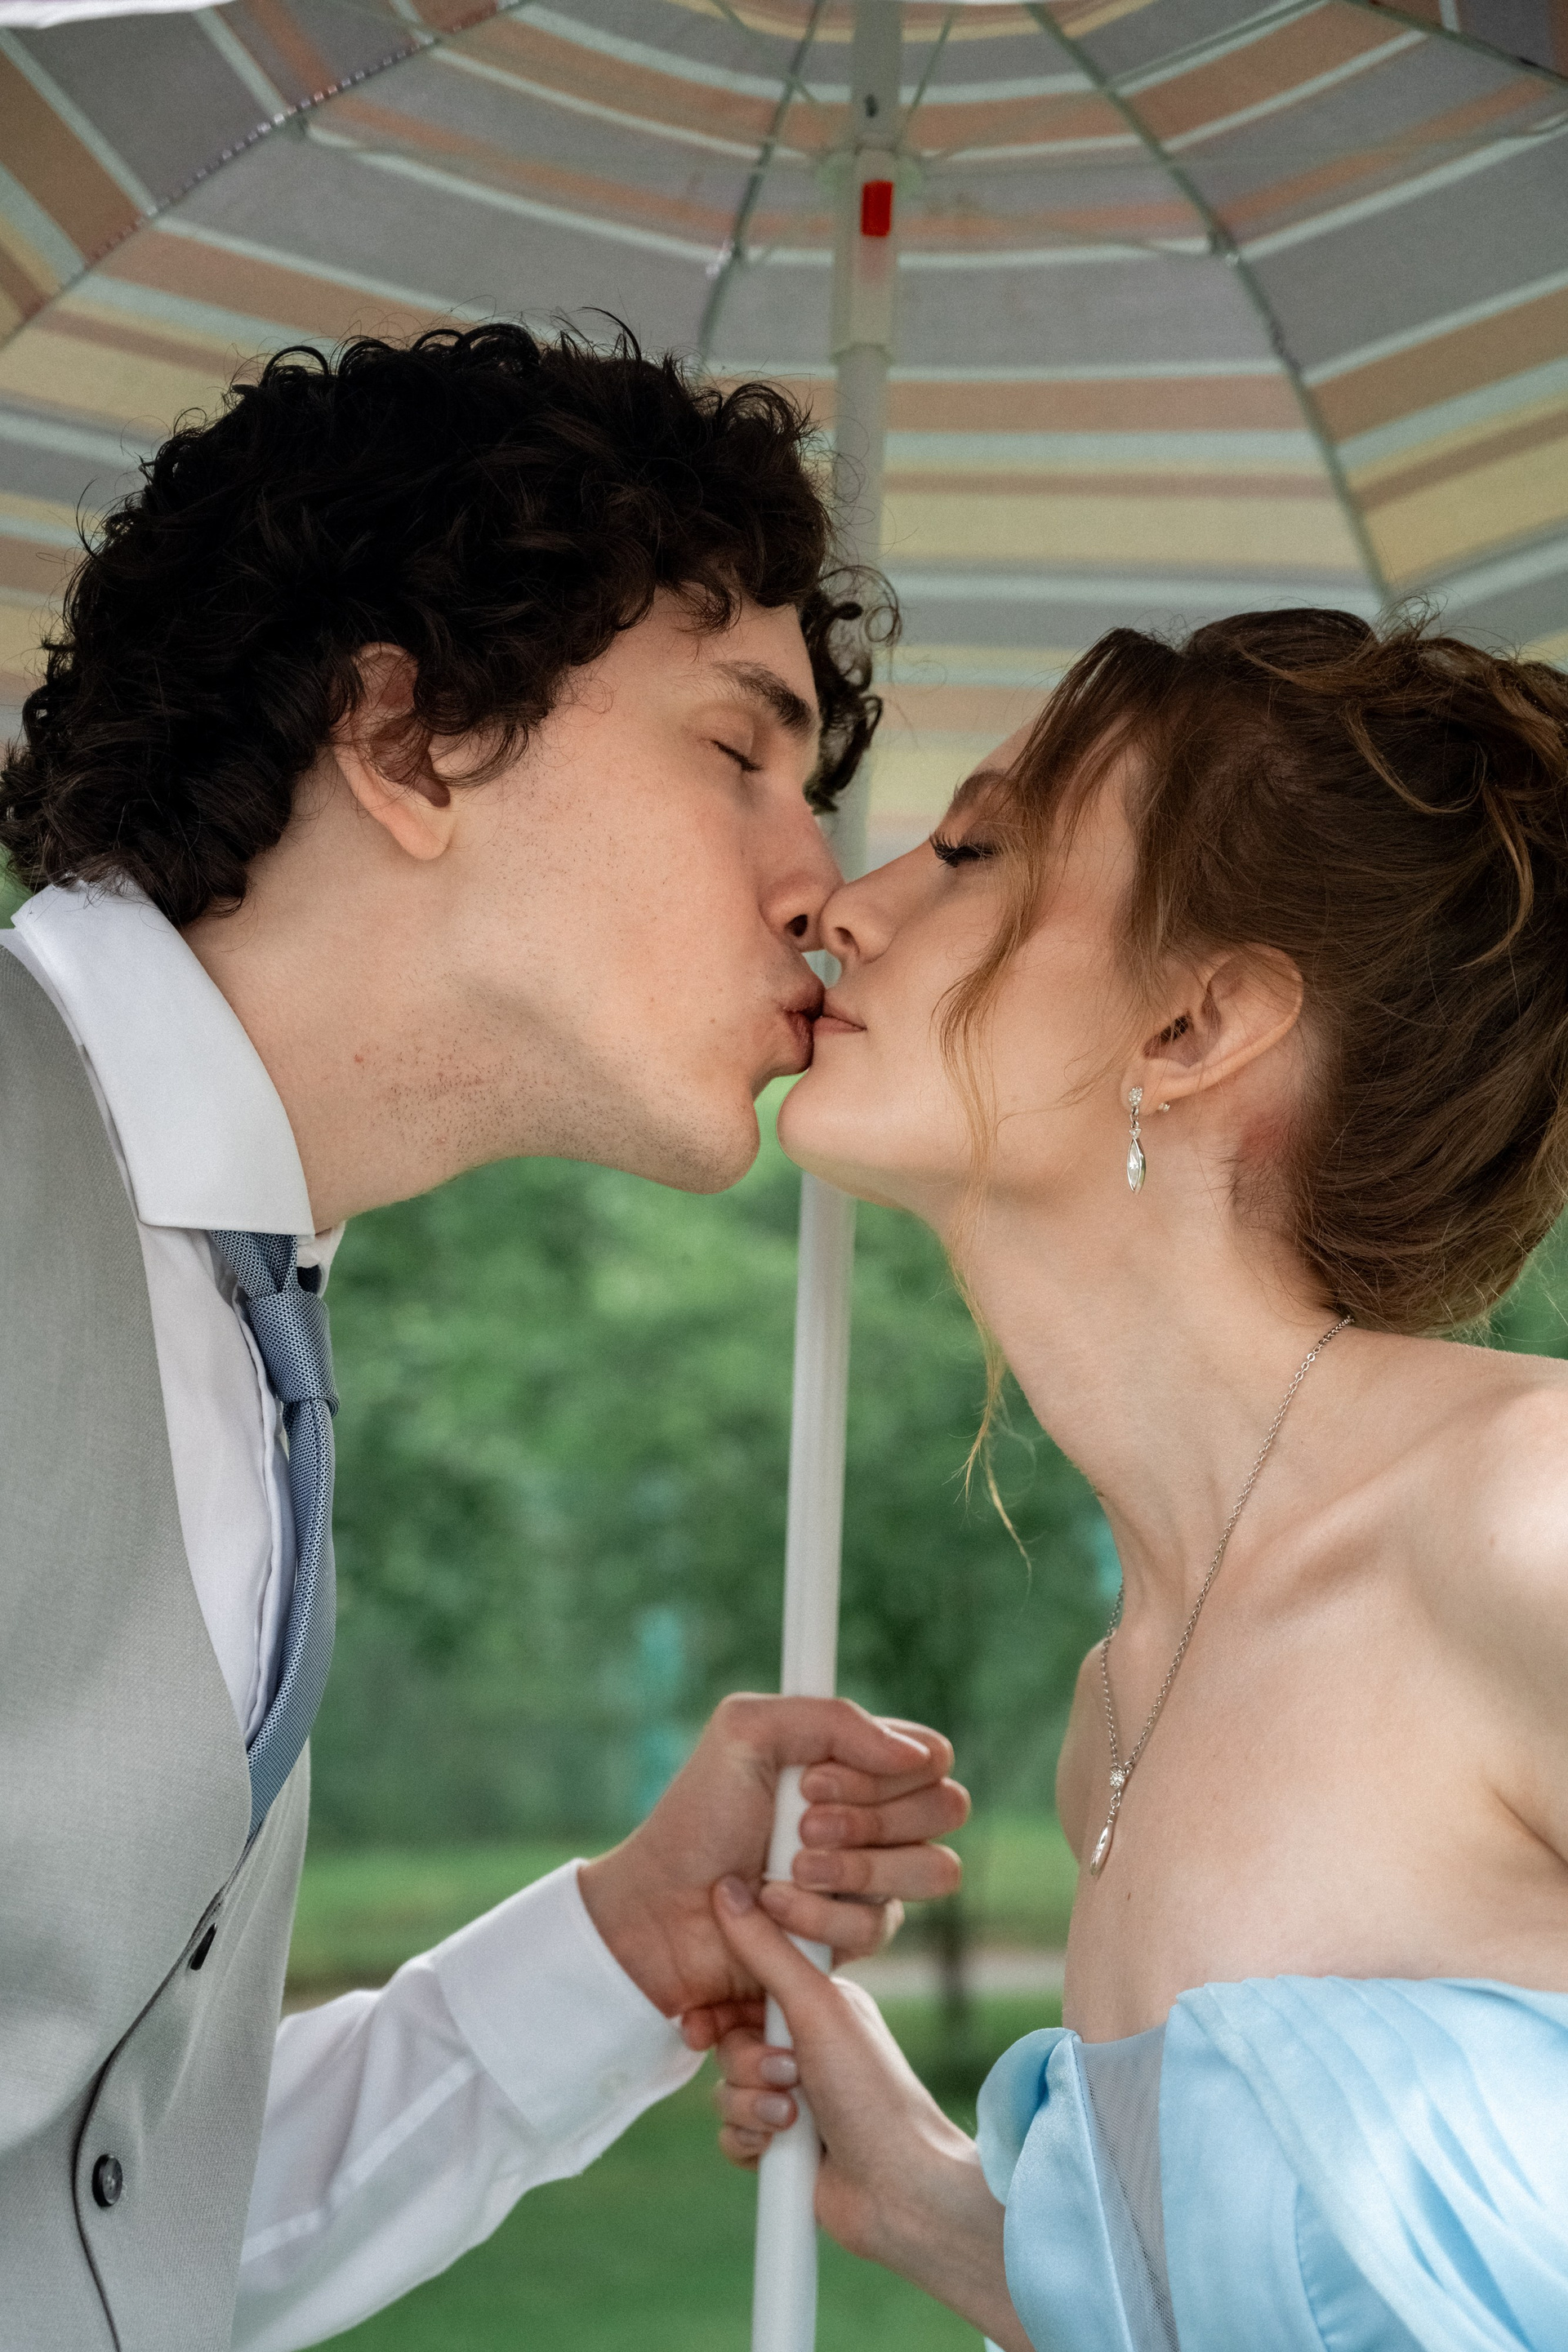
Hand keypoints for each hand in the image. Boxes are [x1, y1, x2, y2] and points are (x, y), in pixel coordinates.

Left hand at [577, 1693, 966, 2032]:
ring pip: (932, 1870)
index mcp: (855, 1761)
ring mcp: (871, 1877)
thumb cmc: (698, 1817)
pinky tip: (774, 1907)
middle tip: (800, 1825)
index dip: (888, 1767)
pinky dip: (820, 1916)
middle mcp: (874, 1817)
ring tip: (788, 1869)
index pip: (930, 1756)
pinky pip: (882, 1925)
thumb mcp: (748, 1732)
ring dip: (855, 1868)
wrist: (660, 1908)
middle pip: (945, 1809)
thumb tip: (920, 1756)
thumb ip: (834, 1718)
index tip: (814, 1777)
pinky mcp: (855, 1935)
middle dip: (868, 1817)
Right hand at [708, 1876, 1029, 2351]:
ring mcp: (792, 2096)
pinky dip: (750, 2140)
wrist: (899, 2188)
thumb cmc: (872, 2089)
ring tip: (793, 2116)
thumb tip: (726, 1887)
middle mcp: (803, 2044)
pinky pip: (732, 2133)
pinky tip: (780, 2147)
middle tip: (788, 2074)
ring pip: (727, 2088)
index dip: (721, 2004)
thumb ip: (766, 1949)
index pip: (745, 1986)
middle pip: (730, 2041)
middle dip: (749, 2064)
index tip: (703, 2019)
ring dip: (752, 2105)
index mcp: (816, 2002)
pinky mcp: (780, 2144)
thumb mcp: (816, 2008)